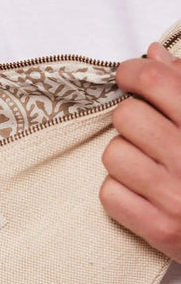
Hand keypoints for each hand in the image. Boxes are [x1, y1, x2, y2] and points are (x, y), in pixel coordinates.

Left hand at [100, 42, 180, 261]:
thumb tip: (152, 54)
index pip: (155, 80)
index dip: (132, 72)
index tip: (128, 76)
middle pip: (126, 116)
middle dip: (131, 120)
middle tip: (146, 131)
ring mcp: (176, 197)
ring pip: (112, 154)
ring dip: (124, 158)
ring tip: (148, 166)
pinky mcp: (160, 229)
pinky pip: (109, 194)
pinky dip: (119, 192)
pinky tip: (142, 193)